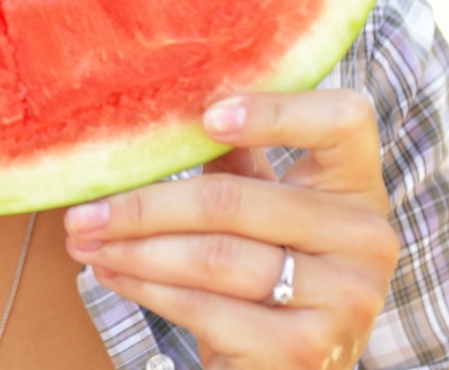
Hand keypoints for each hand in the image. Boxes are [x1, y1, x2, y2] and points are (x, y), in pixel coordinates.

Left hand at [64, 91, 398, 369]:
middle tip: (83, 208)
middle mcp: (365, 240)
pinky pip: (204, 307)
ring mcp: (343, 300)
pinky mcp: (304, 350)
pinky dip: (145, 288)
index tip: (205, 116)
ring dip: (133, 247)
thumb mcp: (262, 209)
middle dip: (144, 205)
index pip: (344, 121)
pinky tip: (111, 273)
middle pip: (236, 200)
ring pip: (212, 256)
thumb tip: (164, 106)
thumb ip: (234, 160)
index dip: (277, 111)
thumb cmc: (267, 272)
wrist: (285, 368)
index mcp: (358, 186)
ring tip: (84, 238)